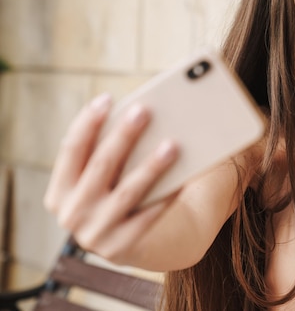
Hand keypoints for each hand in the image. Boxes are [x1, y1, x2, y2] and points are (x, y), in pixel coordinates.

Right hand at [44, 93, 178, 261]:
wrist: (128, 243)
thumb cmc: (117, 193)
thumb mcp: (103, 178)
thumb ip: (108, 153)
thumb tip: (138, 114)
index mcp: (59, 191)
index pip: (71, 149)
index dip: (87, 122)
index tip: (107, 98)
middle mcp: (71, 214)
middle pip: (100, 166)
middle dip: (123, 136)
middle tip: (144, 111)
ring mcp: (94, 234)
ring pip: (126, 192)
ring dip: (150, 167)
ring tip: (173, 145)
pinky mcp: (121, 248)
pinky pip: (147, 217)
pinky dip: (164, 197)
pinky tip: (182, 180)